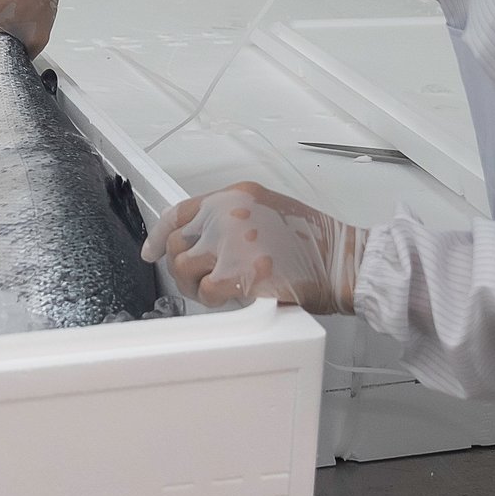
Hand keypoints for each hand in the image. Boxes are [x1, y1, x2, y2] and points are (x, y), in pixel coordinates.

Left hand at [144, 182, 367, 314]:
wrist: (342, 263)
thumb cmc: (315, 244)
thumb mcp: (270, 211)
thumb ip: (234, 219)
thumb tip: (203, 239)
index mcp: (236, 195)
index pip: (181, 212)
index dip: (160, 234)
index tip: (152, 250)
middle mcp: (229, 213)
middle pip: (177, 242)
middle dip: (183, 267)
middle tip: (202, 281)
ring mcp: (231, 242)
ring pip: (184, 268)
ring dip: (196, 285)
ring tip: (220, 291)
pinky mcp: (237, 274)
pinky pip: (204, 291)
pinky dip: (214, 300)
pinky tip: (233, 298)